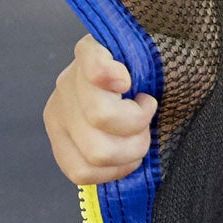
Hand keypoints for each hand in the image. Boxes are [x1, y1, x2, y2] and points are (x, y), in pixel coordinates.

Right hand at [43, 36, 156, 185]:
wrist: (133, 97)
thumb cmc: (154, 82)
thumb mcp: (164, 65)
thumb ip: (163, 63)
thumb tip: (125, 82)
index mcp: (95, 51)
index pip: (91, 60)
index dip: (106, 73)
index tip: (127, 82)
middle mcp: (68, 80)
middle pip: (101, 117)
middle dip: (137, 130)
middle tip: (147, 125)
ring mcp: (58, 112)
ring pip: (96, 152)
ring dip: (128, 154)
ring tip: (134, 140)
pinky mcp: (58, 141)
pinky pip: (80, 171)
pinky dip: (110, 172)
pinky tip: (122, 157)